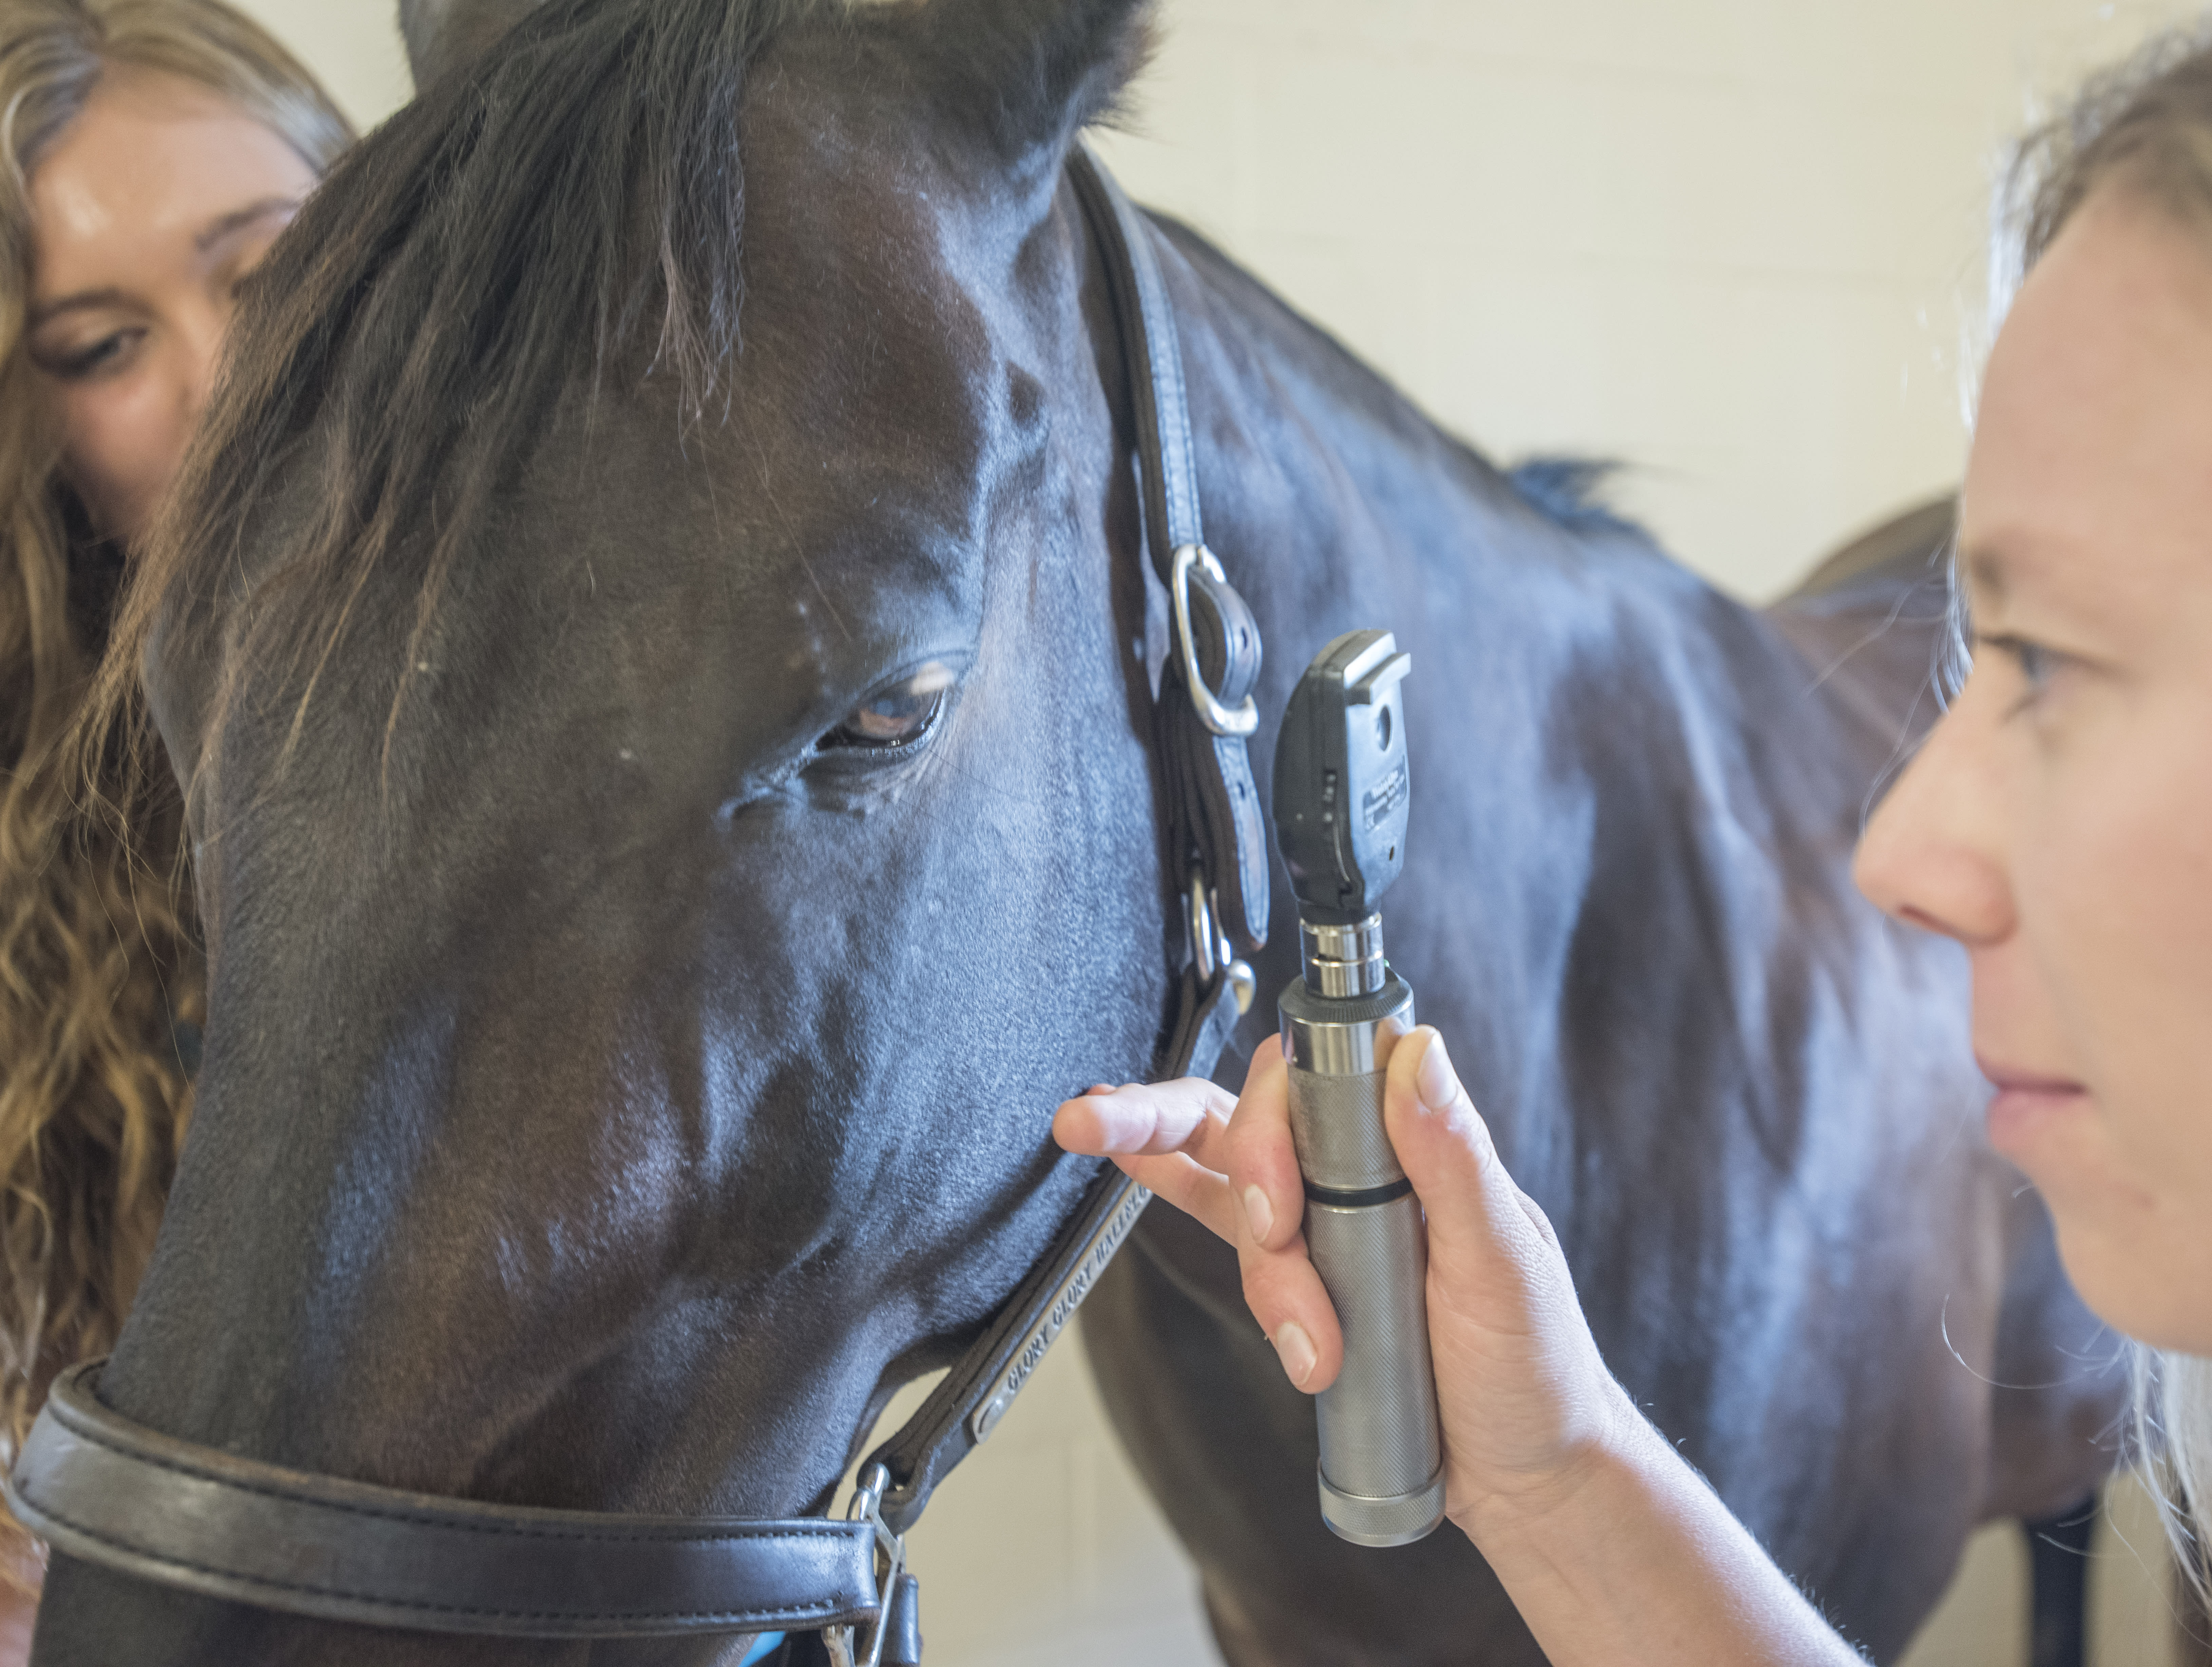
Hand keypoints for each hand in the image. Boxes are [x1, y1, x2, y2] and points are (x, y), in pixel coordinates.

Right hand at [1053, 1027, 1632, 1538]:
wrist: (1526, 1477)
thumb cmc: (1536, 1370)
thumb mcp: (1505, 1262)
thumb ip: (1456, 1158)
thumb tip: (1418, 1050)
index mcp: (1416, 1146)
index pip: (1318, 1079)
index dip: (1275, 1126)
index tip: (1277, 1211)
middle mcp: (1362, 1169)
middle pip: (1254, 1113)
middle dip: (1215, 1151)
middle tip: (1229, 1208)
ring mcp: (1323, 1221)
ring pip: (1231, 1183)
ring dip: (1260, 1274)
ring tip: (1313, 1352)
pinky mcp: (1296, 1276)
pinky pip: (1216, 1216)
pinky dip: (1164, 1183)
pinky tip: (1123, 1159)